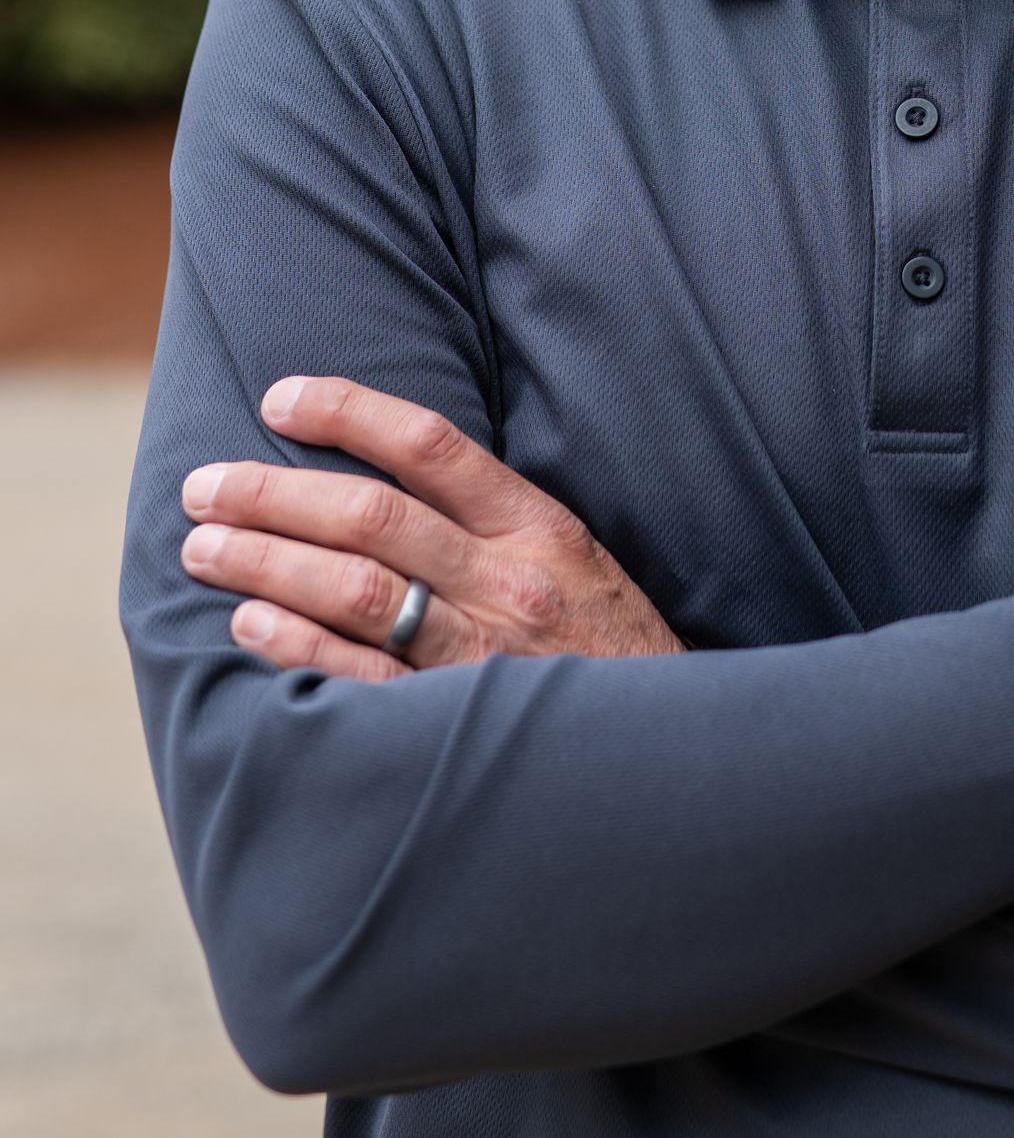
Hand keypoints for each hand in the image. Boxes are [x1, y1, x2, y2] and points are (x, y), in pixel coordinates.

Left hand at [180, 375, 683, 680]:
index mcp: (538, 526)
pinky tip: (249, 622)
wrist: (672, 753)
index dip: (347, 412)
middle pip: (371, 517)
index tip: (279, 398)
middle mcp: (508, 581)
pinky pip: (361, 677)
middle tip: (205, 488)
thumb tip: (390, 472)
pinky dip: (297, 644)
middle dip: (273, 495)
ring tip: (204, 548)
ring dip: (265, 563)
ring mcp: (482, 654)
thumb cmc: (611, 648)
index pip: (429, 445)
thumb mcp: (576, 558)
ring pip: (355, 590)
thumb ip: (497, 520)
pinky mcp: (458, 722)